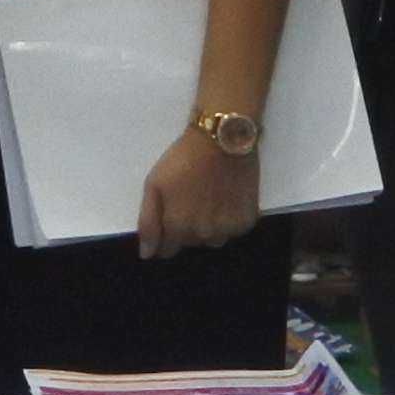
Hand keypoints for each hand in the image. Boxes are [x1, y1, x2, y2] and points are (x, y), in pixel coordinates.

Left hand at [137, 128, 263, 258]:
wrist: (222, 141)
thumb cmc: (183, 160)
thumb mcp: (154, 186)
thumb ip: (149, 223)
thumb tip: (147, 254)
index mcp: (179, 228)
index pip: (167, 250)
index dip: (163, 237)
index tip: (167, 218)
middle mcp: (204, 236)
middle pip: (189, 243)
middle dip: (184, 228)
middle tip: (187, 200)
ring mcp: (228, 230)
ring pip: (212, 240)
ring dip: (206, 228)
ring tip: (206, 200)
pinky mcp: (247, 221)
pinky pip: (231, 231)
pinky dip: (226, 220)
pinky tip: (223, 199)